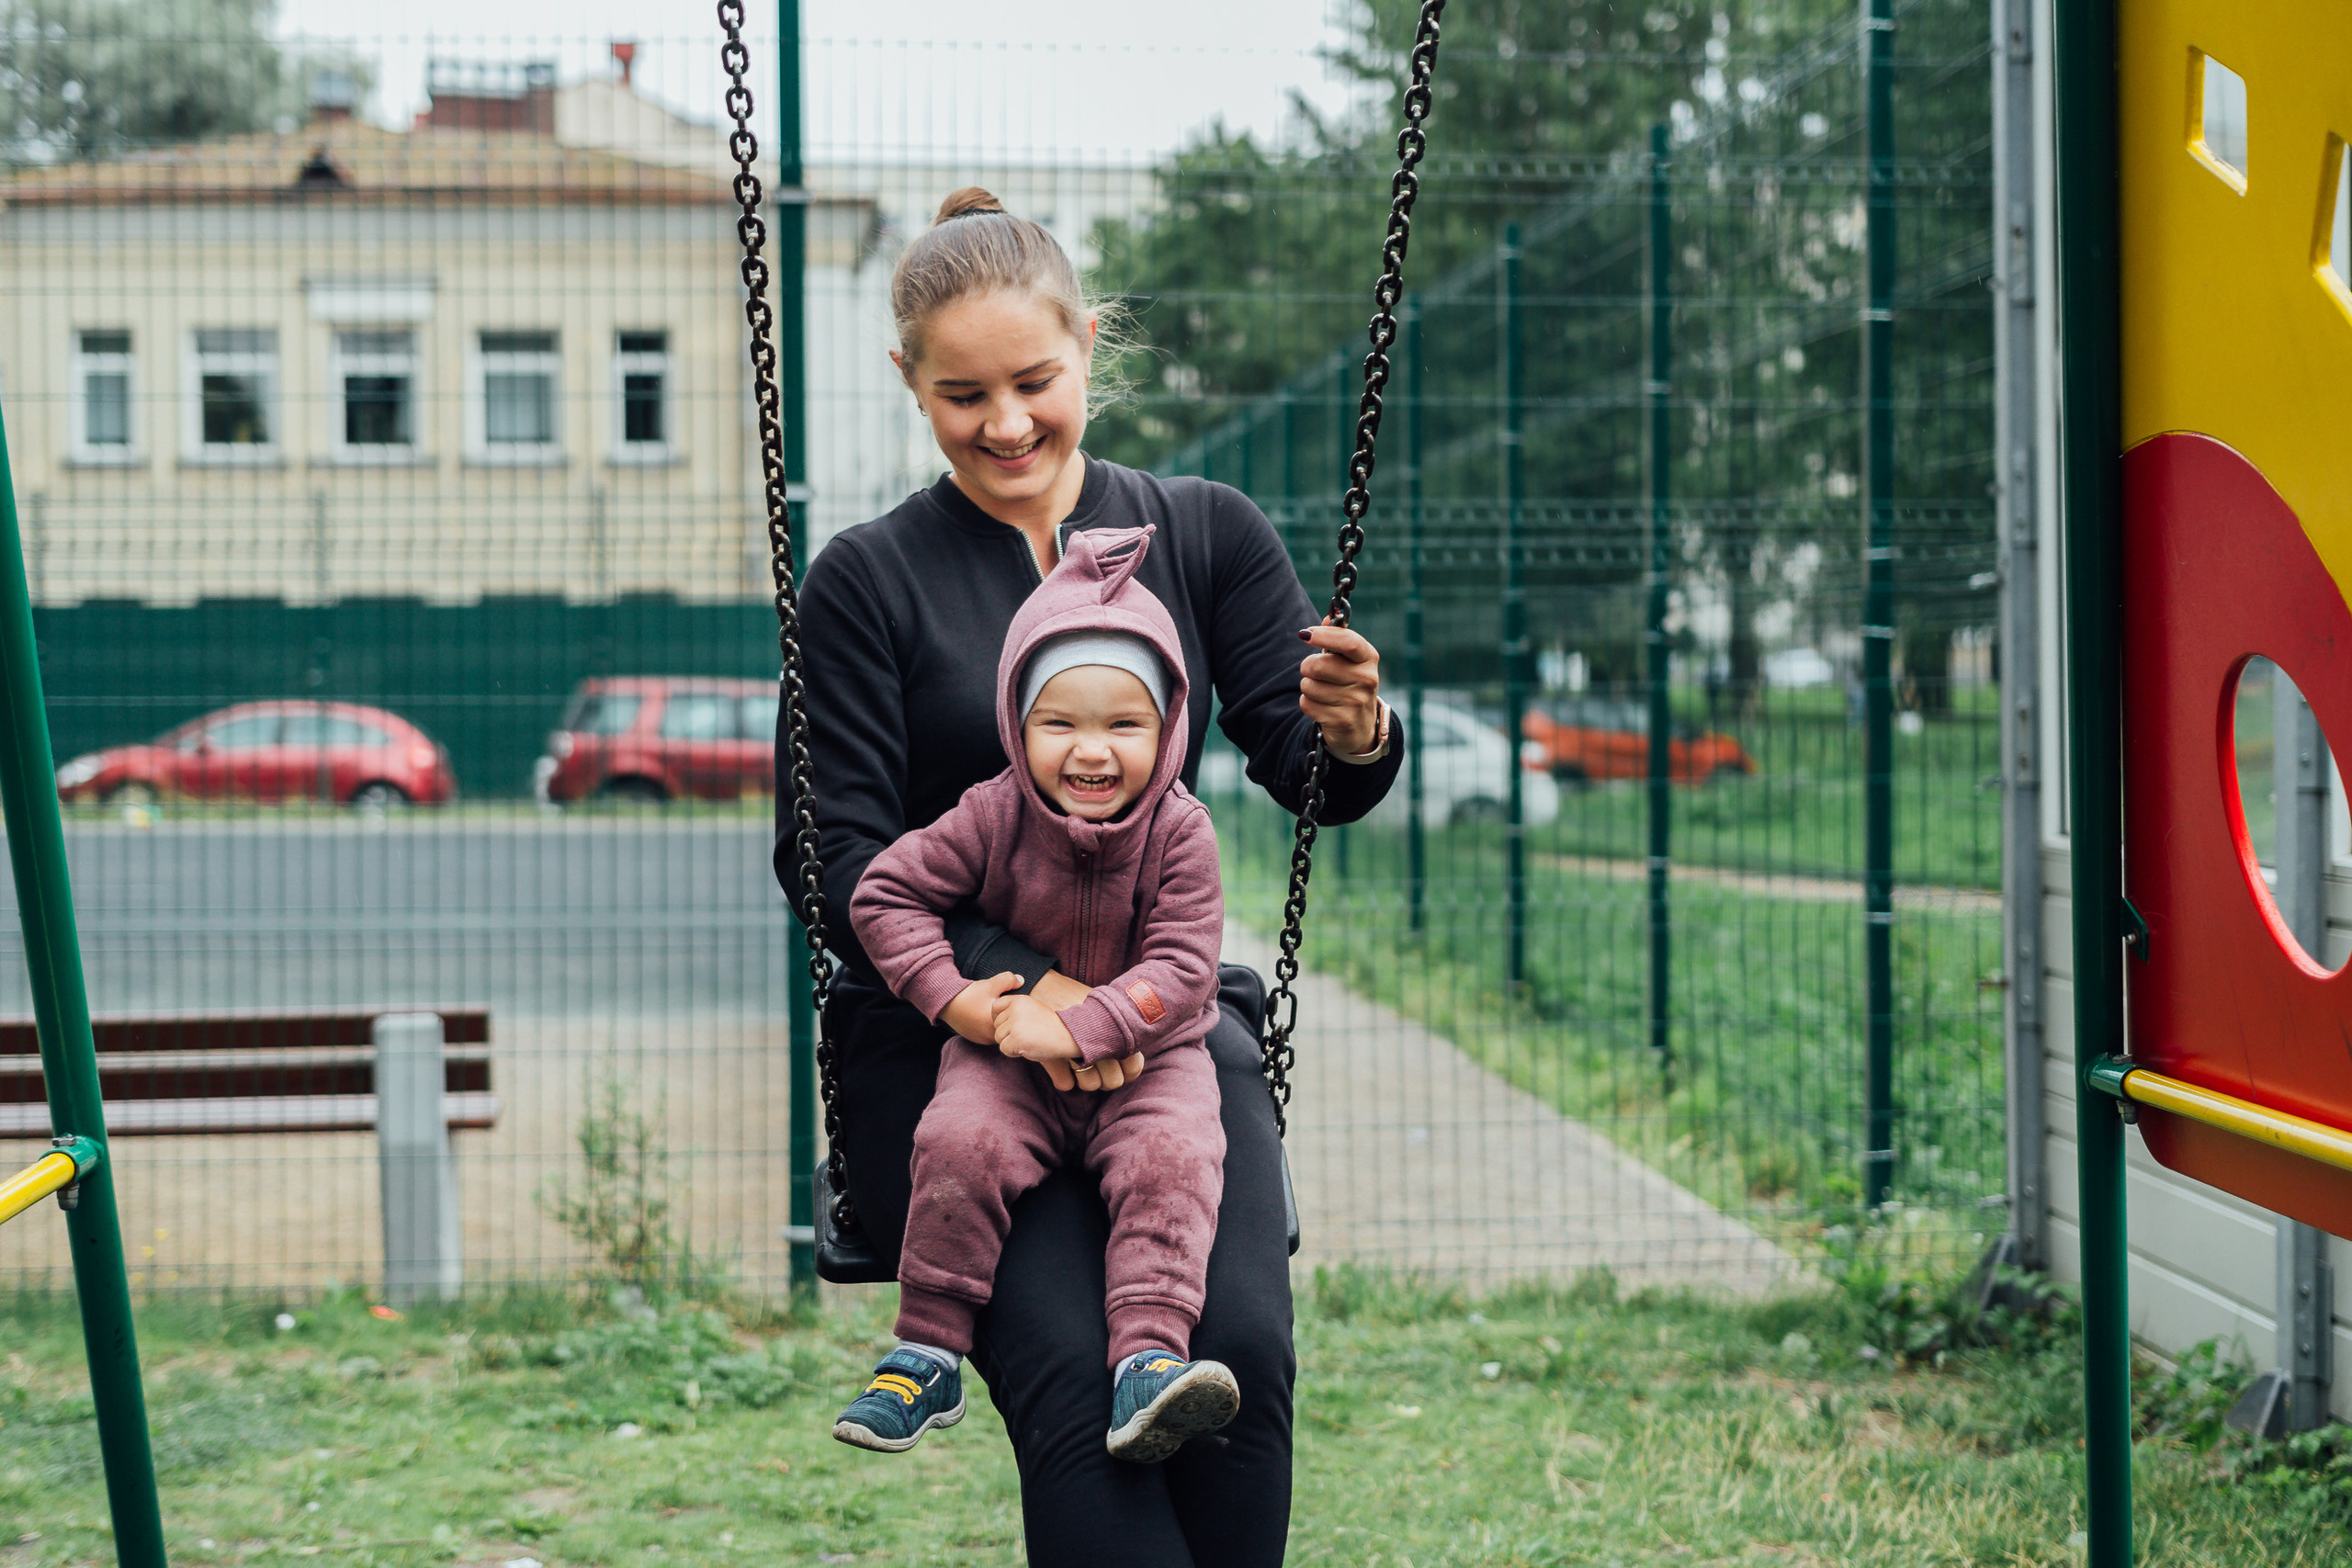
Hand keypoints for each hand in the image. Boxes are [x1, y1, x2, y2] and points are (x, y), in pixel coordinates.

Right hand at [941, 971, 1023, 1044]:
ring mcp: (981, 1039)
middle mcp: (989, 1036)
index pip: (1014, 1022)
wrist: (945, 1002)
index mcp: (995, 1025)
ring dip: (998, 1023)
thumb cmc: (968, 995)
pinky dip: (989, 1026)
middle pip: (1007, 1029)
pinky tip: (986, 1015)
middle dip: (1008, 1019)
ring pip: (997, 1032)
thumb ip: (1008, 980)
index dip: (1016, 1012)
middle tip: (1007, 1008)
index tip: (1016, 1004)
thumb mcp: (990, 984)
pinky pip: (988, 1034)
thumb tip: (1021, 980)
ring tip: (994, 1010)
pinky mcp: (974, 1038)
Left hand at [993, 992, 1079, 1061]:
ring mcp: (1015, 1024)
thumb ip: (1016, 1011)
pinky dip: (1013, 1053)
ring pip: (999, 1038)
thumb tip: (996, 1020)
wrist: (1069, 1034)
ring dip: (1010, 1044)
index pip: (995, 1006)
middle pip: (996, 1025)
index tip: (1008, 1026)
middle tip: (1025, 1036)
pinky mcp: (1016, 1039)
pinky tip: (1027, 1049)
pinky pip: (1004, 1049)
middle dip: (1007, 1034)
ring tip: (1027, 1042)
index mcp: (1019, 1000)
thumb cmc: (1052, 1026)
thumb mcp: (1033, 1009)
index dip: (999, 1018)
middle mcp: (1015, 1009)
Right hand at [1021, 970, 1144, 1091]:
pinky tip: (1062, 1067)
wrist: (1039, 984)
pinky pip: (1065, 1083)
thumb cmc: (1074, 995)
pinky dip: (1065, 1079)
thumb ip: (1118, 1025)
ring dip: (1086, 1080)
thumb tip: (1133, 1055)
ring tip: (1079, 1067)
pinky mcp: (1050, 1057)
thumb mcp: (1100, 1004)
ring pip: (1090, 1085)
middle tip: (1098, 1068)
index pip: (1134, 1065)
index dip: (1129, 1072)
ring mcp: (1074, 1051)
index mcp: (1112, 1027)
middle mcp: (1097, 1041)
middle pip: (1113, 1081)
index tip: (1120, 1067)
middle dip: (1107, 1079)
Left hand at [1299, 619, 1382, 754]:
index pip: (1348, 642)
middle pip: (1319, 664)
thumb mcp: (1349, 661)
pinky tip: (1322, 706)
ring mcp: (1356, 701)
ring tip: (1322, 691)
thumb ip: (1337, 638)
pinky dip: (1308, 704)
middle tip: (1313, 671)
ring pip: (1309, 685)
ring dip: (1308, 687)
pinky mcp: (1342, 721)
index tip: (1306, 634)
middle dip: (1308, 666)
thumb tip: (1328, 617)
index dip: (1324, 635)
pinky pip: (1307, 704)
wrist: (1360, 726)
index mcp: (1368, 658)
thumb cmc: (1349, 685)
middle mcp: (1366, 679)